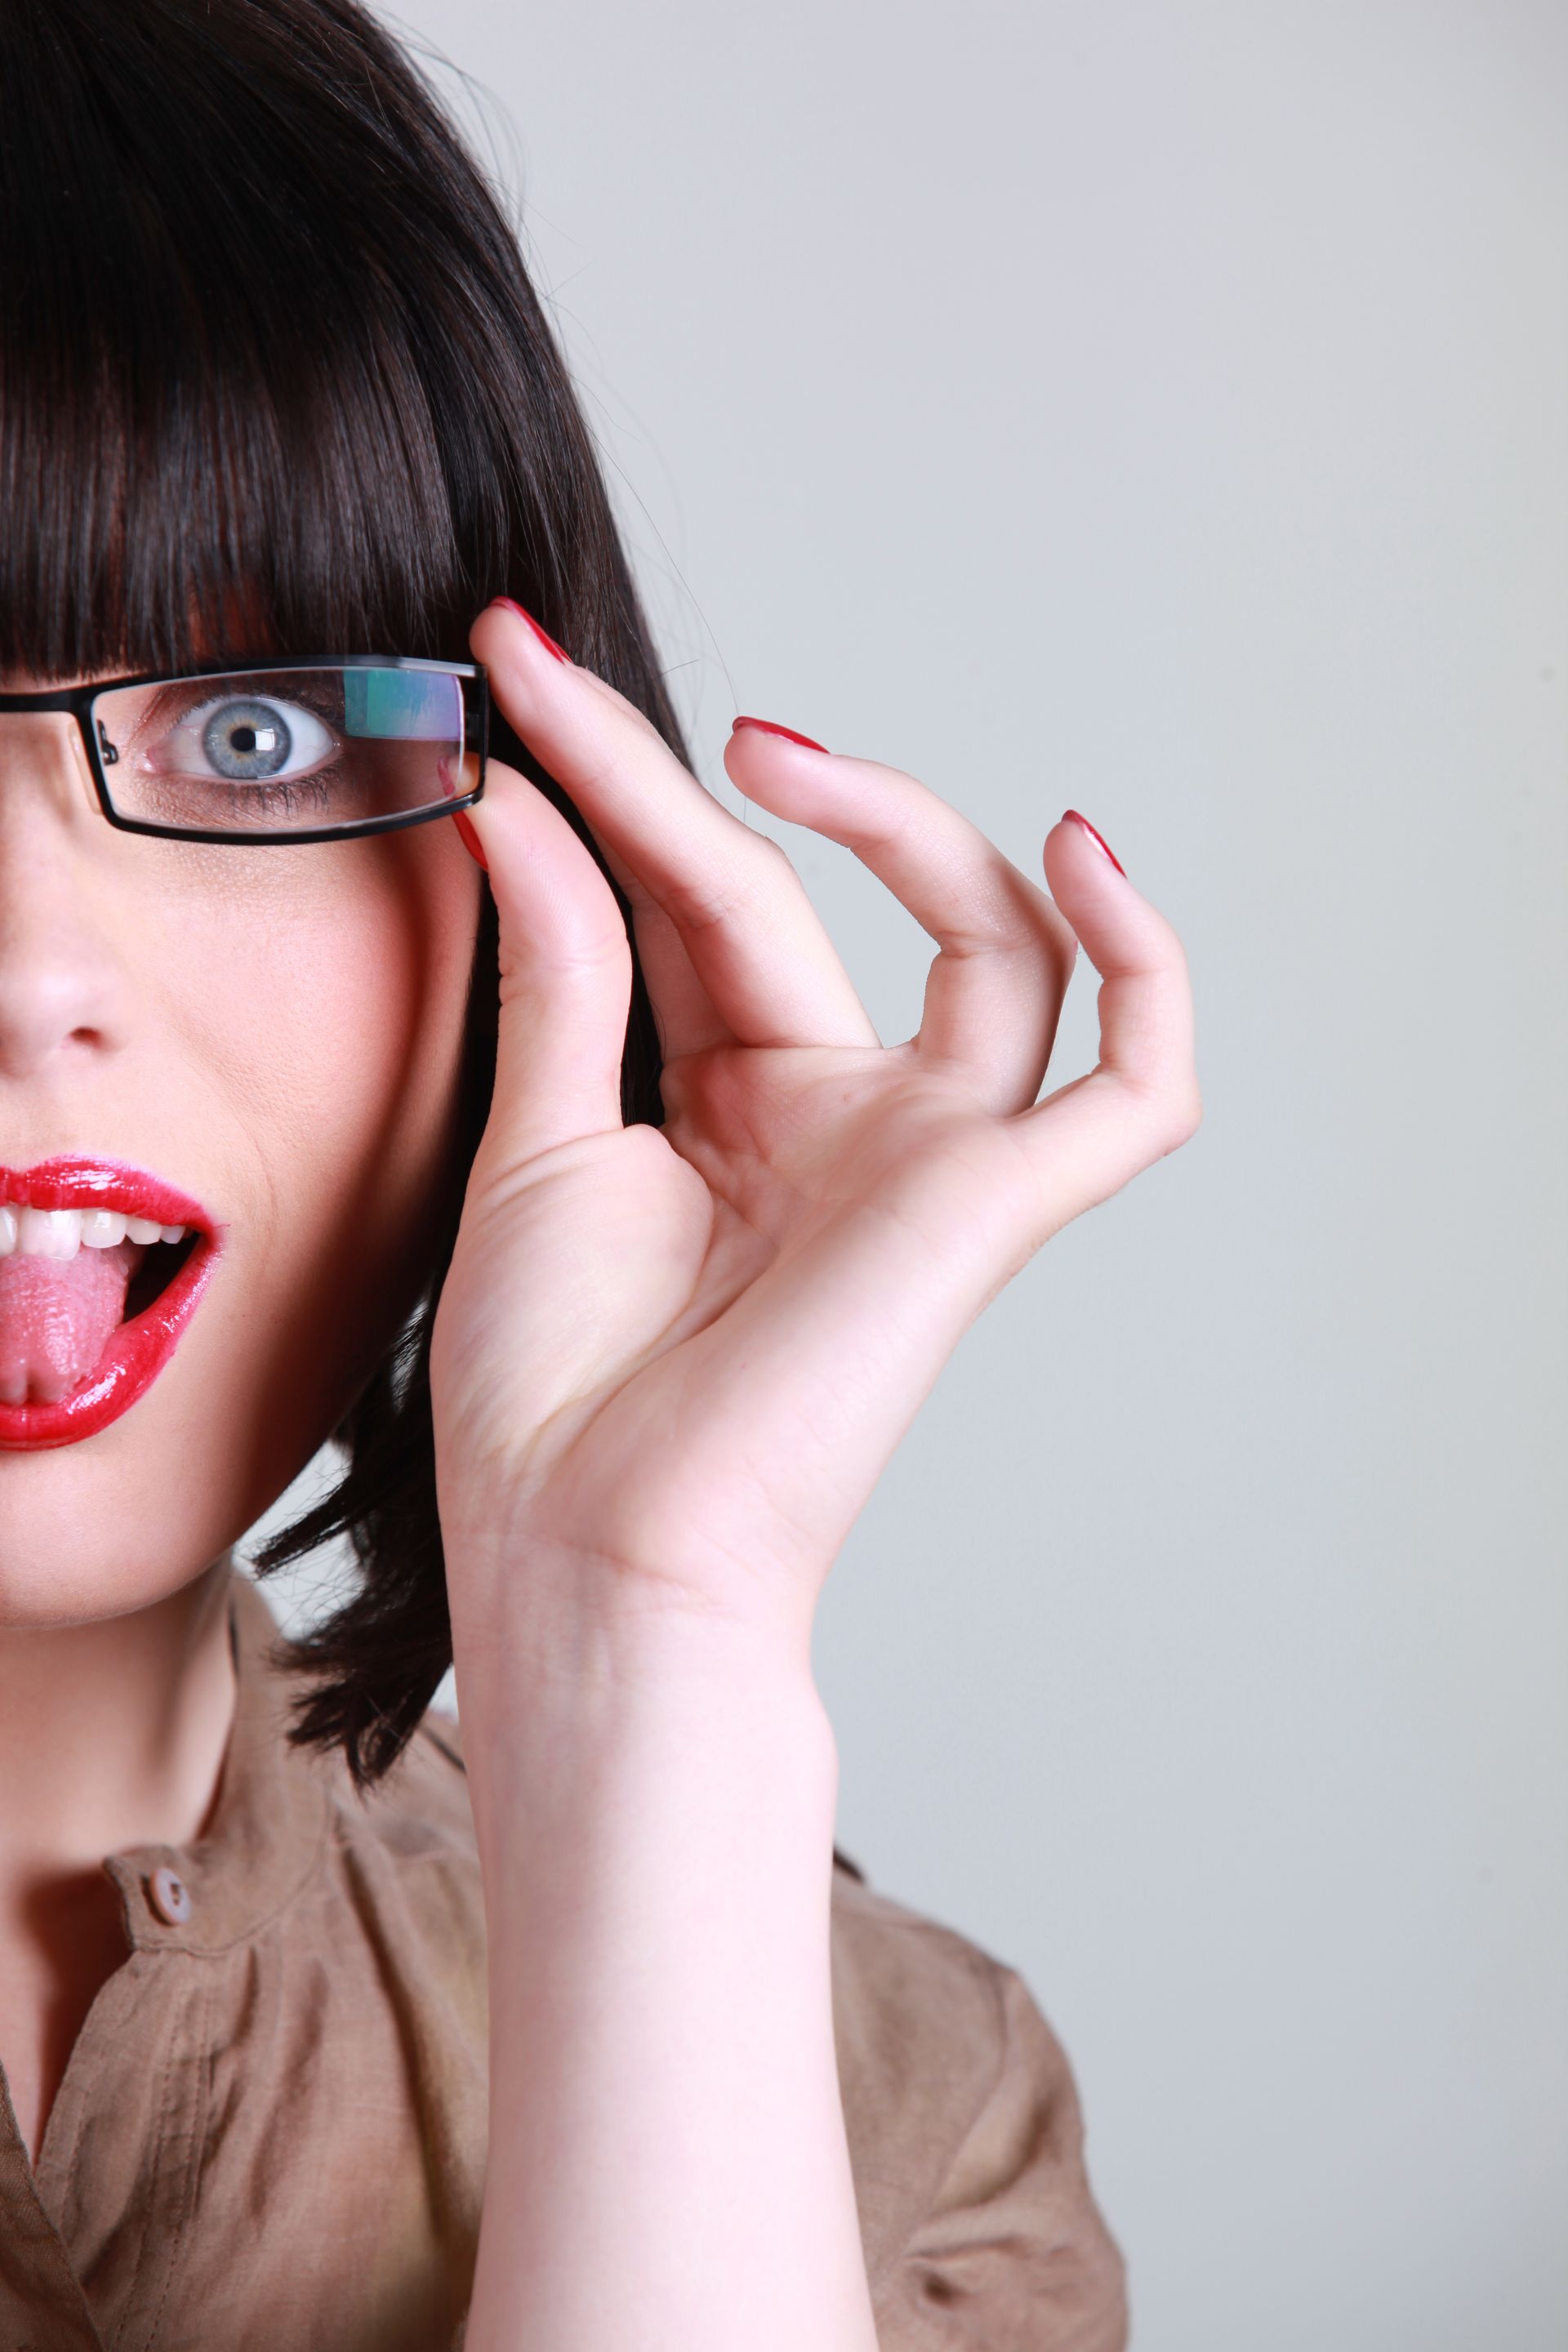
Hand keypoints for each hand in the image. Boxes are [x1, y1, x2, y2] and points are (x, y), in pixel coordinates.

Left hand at [430, 601, 1199, 1674]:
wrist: (585, 1552)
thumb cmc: (551, 1394)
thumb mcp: (537, 1139)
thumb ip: (562, 963)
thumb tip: (523, 796)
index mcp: (730, 1104)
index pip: (696, 896)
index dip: (612, 776)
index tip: (516, 661)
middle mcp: (840, 1115)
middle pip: (813, 897)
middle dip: (708, 782)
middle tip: (585, 701)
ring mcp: (925, 1158)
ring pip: (998, 949)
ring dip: (915, 829)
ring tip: (781, 759)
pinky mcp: (994, 1209)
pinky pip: (1133, 1089)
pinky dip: (1149, 972)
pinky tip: (1087, 856)